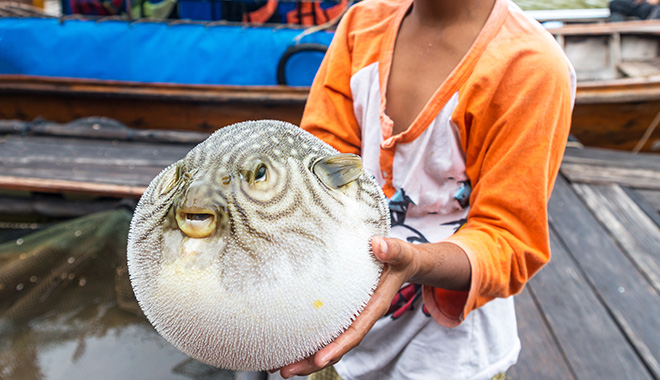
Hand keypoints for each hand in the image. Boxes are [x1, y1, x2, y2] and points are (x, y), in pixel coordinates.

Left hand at [275, 236, 417, 377]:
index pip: (355, 331)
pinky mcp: (341, 312)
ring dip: (304, 357)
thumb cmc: (399, 259)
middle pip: (337, 345)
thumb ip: (391, 250)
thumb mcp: (399, 253)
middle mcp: (360, 316)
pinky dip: (306, 341)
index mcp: (374, 306)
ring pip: (328, 342)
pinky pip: (324, 330)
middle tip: (287, 370)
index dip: (338, 346)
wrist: (401, 265)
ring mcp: (349, 316)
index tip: (320, 359)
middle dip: (312, 362)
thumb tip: (378, 244)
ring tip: (279, 367)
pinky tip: (285, 346)